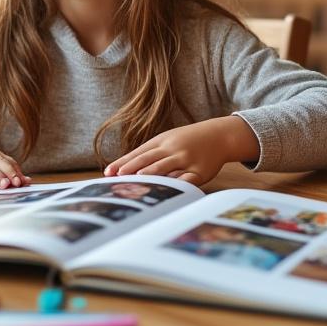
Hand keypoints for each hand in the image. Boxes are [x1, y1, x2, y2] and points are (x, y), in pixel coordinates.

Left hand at [104, 116, 256, 185]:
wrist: (218, 136)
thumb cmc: (187, 140)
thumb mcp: (167, 141)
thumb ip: (148, 153)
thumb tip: (123, 167)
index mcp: (161, 142)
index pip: (138, 153)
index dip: (123, 162)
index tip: (108, 172)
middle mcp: (172, 149)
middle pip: (148, 159)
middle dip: (131, 168)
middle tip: (118, 176)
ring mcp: (186, 159)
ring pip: (166, 167)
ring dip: (151, 173)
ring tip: (138, 178)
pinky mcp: (199, 171)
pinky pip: (186, 179)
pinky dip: (177, 183)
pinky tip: (168, 189)